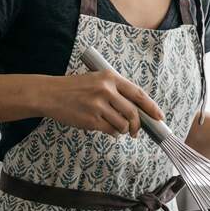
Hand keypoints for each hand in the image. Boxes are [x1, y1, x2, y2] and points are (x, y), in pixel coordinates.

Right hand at [46, 70, 163, 137]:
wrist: (50, 94)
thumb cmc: (74, 88)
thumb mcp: (96, 81)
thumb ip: (116, 92)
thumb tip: (137, 111)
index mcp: (110, 78)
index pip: (138, 94)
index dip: (151, 107)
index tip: (159, 117)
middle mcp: (106, 90)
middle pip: (133, 113)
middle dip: (138, 125)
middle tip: (136, 131)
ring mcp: (98, 106)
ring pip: (122, 124)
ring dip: (122, 130)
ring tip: (114, 127)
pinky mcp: (91, 120)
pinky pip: (110, 131)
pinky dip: (111, 132)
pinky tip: (103, 127)